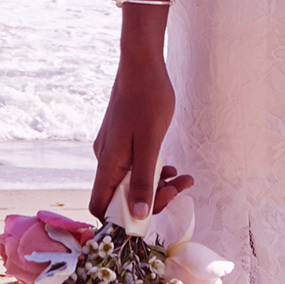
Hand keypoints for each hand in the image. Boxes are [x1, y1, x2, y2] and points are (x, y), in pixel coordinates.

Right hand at [88, 51, 192, 220]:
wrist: (142, 64)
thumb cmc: (147, 99)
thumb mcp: (150, 143)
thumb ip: (143, 181)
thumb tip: (138, 216)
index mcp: (108, 163)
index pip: (100, 206)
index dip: (122, 219)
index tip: (152, 214)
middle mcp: (106, 159)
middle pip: (120, 197)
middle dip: (153, 199)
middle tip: (180, 189)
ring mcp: (113, 150)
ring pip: (131, 182)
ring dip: (158, 185)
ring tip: (184, 178)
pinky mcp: (122, 142)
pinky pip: (135, 167)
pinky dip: (154, 171)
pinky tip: (173, 167)